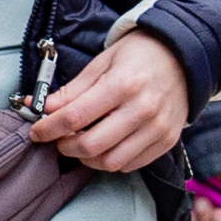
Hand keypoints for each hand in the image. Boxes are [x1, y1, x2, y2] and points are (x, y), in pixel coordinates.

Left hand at [28, 29, 193, 174]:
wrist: (182, 56)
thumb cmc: (139, 56)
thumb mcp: (101, 63)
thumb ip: (73, 90)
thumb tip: (44, 109)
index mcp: (122, 84)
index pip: (75, 116)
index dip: (49, 128)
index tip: (38, 131)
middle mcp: (142, 109)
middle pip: (91, 145)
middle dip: (65, 146)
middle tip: (58, 139)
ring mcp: (157, 128)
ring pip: (110, 161)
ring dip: (87, 158)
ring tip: (80, 143)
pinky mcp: (166, 141)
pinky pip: (131, 164)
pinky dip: (110, 160)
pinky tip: (104, 146)